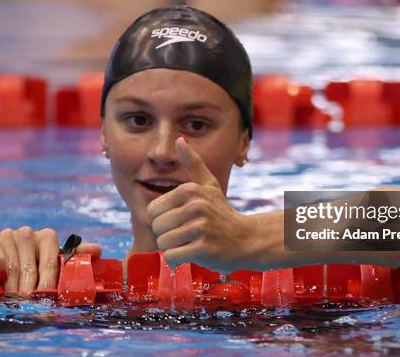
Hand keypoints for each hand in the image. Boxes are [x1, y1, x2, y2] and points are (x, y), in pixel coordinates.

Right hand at [0, 227, 101, 294]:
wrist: (3, 260)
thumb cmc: (35, 263)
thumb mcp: (55, 261)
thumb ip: (76, 256)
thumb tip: (97, 250)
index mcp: (47, 237)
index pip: (50, 260)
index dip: (49, 280)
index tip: (47, 296)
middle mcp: (28, 233)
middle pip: (30, 265)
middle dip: (30, 288)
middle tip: (29, 304)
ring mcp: (8, 235)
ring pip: (12, 263)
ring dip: (13, 284)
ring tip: (14, 299)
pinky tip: (0, 278)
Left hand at [147, 136, 256, 272]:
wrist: (246, 240)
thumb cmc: (222, 212)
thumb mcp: (208, 185)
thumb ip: (192, 163)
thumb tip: (179, 139)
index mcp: (190, 190)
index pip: (152, 210)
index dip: (162, 219)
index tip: (181, 221)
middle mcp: (195, 206)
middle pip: (156, 227)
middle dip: (167, 235)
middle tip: (186, 234)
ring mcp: (201, 227)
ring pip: (163, 243)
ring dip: (173, 248)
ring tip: (190, 243)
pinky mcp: (204, 248)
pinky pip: (172, 257)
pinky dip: (178, 260)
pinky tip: (192, 253)